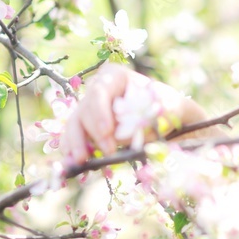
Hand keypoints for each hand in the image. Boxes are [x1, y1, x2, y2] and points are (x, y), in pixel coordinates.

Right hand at [62, 63, 194, 165]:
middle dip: (95, 133)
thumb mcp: (165, 107)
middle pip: (86, 109)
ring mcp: (89, 107)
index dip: (100, 112)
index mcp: (114, 76)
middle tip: (109, 151)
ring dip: (76, 143)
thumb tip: (126, 132)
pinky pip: (73, 136)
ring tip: (81, 161)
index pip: (100, 91)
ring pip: (75, 123)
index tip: (108, 132)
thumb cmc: (165, 106)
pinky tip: (73, 162)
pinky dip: (72, 149)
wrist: (165, 116)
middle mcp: (97, 89)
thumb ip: (146, 117)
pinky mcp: (85, 126)